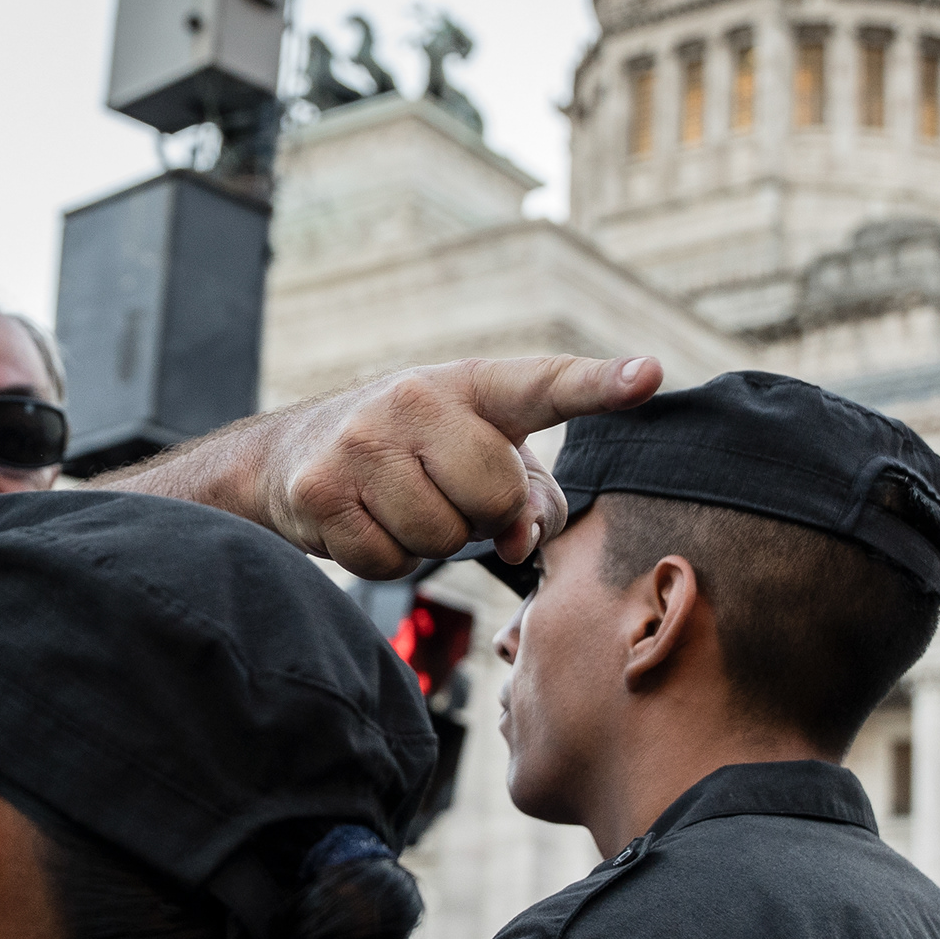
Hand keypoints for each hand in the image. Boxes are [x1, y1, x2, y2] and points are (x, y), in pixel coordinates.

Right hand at [107, 354, 662, 578]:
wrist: (289, 457)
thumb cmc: (410, 457)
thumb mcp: (474, 453)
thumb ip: (529, 494)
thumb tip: (523, 539)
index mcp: (470, 385)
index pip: (544, 383)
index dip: (601, 383)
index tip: (650, 376)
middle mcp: (416, 397)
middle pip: (495, 494)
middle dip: (480, 516)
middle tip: (446, 497)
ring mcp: (363, 440)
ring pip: (441, 537)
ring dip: (429, 542)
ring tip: (399, 507)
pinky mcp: (322, 488)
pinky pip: (389, 562)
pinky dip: (385, 559)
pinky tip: (365, 523)